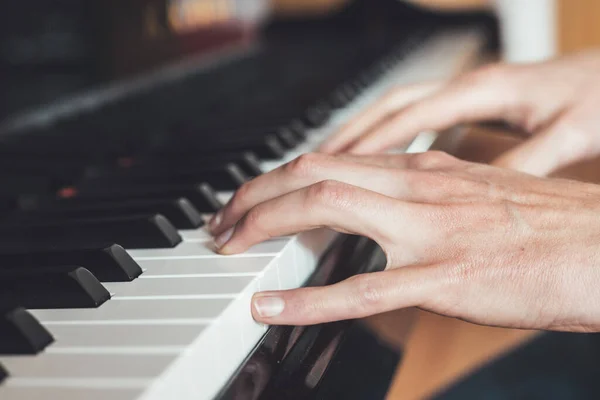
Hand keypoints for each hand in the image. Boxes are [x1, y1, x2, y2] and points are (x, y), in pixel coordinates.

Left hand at [209, 152, 599, 331]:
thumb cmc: (544, 225)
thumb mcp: (473, 193)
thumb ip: (421, 196)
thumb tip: (381, 207)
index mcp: (425, 170)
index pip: (332, 157)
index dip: (279, 175)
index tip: (251, 196)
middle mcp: (419, 188)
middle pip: (314, 172)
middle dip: (256, 193)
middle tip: (222, 221)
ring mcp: (429, 232)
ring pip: (327, 208)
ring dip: (266, 223)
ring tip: (229, 245)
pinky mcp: (445, 280)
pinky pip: (362, 290)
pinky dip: (307, 298)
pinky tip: (270, 305)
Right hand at [319, 50, 599, 175]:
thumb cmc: (599, 95)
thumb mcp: (568, 132)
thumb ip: (526, 161)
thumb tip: (488, 194)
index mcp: (486, 89)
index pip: (410, 116)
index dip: (370, 143)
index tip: (335, 169)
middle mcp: (468, 85)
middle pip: (388, 104)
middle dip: (347, 132)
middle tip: (311, 163)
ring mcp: (467, 92)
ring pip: (395, 109)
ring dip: (360, 133)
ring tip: (328, 163)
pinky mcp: (472, 104)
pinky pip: (414, 119)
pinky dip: (387, 138)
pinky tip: (379, 161)